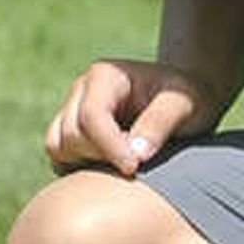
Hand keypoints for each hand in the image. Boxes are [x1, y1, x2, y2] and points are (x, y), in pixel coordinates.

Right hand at [43, 56, 216, 177]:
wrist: (182, 100)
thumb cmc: (186, 98)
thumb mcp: (183, 104)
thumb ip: (160, 123)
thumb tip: (135, 154)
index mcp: (105, 75)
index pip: (91, 116)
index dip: (109, 147)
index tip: (134, 168)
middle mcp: (81, 90)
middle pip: (71, 133)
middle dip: (101, 156)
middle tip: (137, 164)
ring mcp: (72, 110)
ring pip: (57, 146)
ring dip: (85, 163)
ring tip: (123, 164)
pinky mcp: (70, 132)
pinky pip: (58, 157)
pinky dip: (77, 169)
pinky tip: (110, 169)